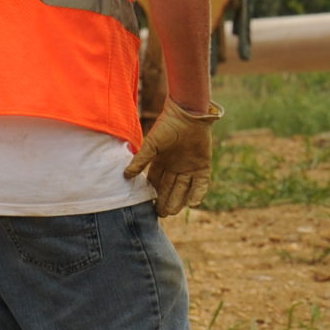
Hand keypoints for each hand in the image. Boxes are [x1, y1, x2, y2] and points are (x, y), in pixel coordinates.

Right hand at [122, 100, 221, 216]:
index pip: (156, 183)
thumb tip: (126, 175)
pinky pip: (201, 183)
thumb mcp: (151, 145)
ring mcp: (190, 168)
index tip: (148, 207)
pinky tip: (193, 203)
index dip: (152, 194)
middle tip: (161, 214)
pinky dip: (198, 193)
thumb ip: (141, 160)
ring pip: (184, 189)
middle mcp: (176, 168)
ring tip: (172, 211)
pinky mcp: (203, 166)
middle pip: (170, 189)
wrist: (188, 114)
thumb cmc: (167, 126)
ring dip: (179, 200)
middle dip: (165, 201)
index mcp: (162, 163)